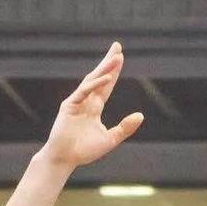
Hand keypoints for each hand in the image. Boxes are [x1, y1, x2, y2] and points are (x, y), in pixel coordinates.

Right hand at [41, 42, 144, 169]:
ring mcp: (76, 102)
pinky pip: (84, 92)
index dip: (114, 72)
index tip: (120, 57)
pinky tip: (106, 78)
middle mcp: (86, 101)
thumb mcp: (111, 139)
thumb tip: (140, 115)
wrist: (65, 159)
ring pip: (92, 80)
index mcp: (94, 107)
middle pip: (99, 77)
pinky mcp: (69, 106)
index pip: (107, 85)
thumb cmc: (85, 151)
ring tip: (116, 57)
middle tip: (118, 46)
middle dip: (108, 62)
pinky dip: (95, 85)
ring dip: (104, 68)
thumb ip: (125, 127)